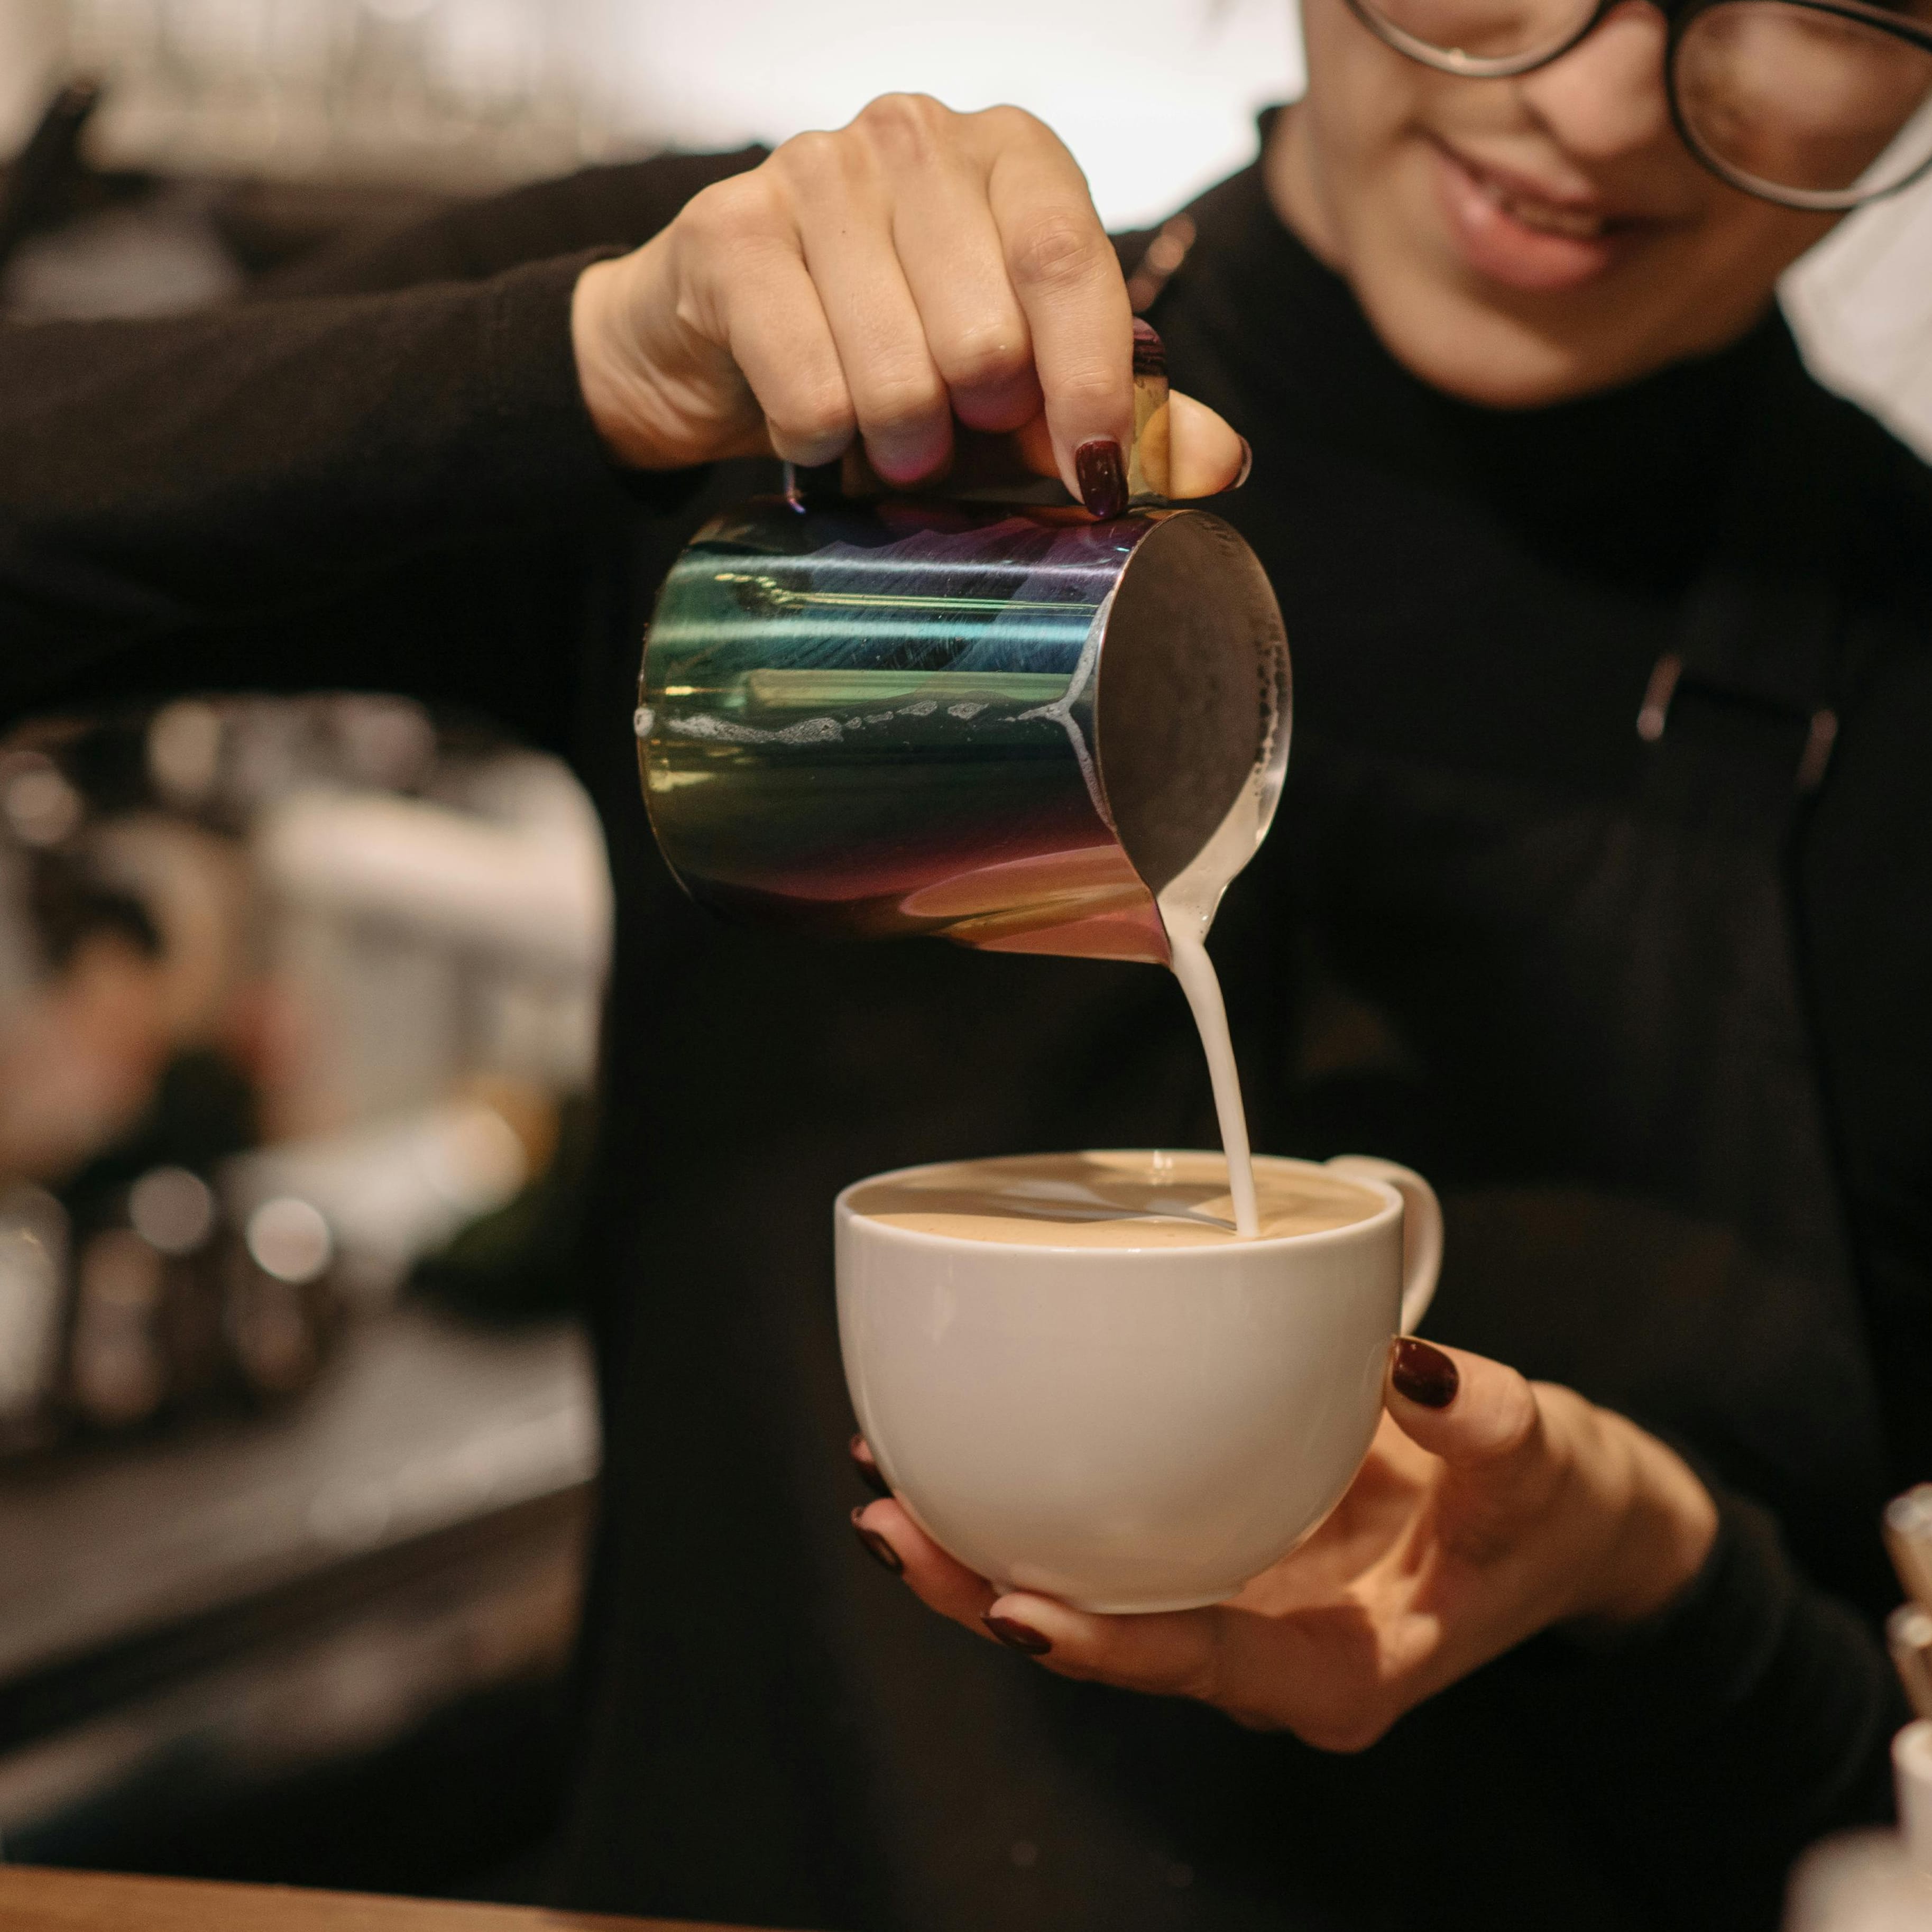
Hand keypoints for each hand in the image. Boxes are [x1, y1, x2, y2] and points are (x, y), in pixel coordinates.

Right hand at [570, 94, 1246, 505]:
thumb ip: (1119, 416)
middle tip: (947, 439)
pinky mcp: (731, 232)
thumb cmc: (891, 355)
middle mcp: (915, 137)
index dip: (1088, 386)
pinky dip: (817, 444)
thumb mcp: (1019, 388)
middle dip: (973, 428)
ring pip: (897, 374)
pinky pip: (808, 391)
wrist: (721, 346)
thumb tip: (1221, 463)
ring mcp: (815, 171)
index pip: (1071, 262)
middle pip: (985, 334)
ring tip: (879, 439)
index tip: (1092, 479)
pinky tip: (811, 426)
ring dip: (894, 446)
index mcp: (1011, 157)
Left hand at [850, 1339, 1717, 1749]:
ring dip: (982, 1553)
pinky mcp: (1221, 1552)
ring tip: (886, 1484)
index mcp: (1343, 1668)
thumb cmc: (1553, 1504)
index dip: (1111, 1645)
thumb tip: (1414, 1366)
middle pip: (1110, 1641)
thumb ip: (1487, 1423)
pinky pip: (1113, 1540)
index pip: (1207, 1665)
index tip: (1018, 1610)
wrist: (1563, 1517)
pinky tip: (965, 1446)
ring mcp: (1236, 1607)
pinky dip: (1037, 1500)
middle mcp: (1268, 1653)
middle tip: (889, 1528)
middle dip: (991, 1597)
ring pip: (1090, 1597)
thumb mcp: (1544, 1458)